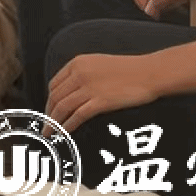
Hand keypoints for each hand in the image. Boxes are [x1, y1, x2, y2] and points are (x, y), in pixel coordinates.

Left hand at [46, 52, 165, 131]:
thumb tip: (72, 89)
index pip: (54, 84)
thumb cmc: (129, 70)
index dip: (49, 100)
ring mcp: (89, 87)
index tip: (49, 111)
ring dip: (53, 122)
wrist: (150, 73)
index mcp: (77, 63)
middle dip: (48, 113)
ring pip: (62, 107)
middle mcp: (79, 74)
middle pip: (55, 96)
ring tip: (49, 133)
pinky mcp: (100, 101)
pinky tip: (64, 133)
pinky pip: (77, 115)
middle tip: (45, 126)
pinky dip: (67, 125)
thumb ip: (83, 73)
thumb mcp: (99, 64)